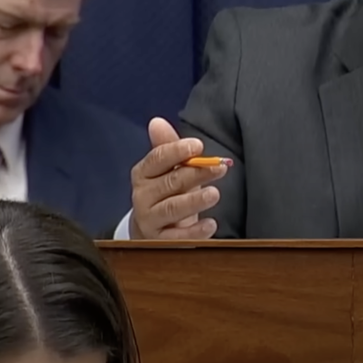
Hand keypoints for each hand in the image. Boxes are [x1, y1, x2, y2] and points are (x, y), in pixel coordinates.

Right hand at [129, 118, 229, 239]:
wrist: (151, 230)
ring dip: (194, 201)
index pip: (157, 159)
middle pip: (170, 182)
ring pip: (172, 208)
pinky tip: (211, 224)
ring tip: (214, 194)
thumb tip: (157, 121)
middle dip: (196, 173)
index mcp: (143, 174)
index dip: (177, 151)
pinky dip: (194, 232)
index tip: (198, 145)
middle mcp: (142, 196)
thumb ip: (167, 147)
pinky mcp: (160, 241)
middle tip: (219, 168)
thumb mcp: (166, 170)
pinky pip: (177, 237)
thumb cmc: (164, 193)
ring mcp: (149, 220)